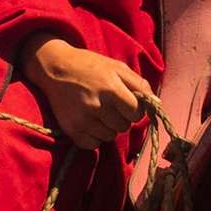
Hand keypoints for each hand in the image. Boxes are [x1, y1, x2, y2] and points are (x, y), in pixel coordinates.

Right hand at [21, 35, 155, 150]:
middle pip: (124, 126)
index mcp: (111, 88)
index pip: (136, 113)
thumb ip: (139, 84)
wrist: (54, 67)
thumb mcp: (117, 67)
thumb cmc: (90, 65)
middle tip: (112, 106)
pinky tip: (91, 122)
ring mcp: (82, 119)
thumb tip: (155, 103)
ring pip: (110, 136)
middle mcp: (96, 105)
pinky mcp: (71, 129)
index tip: (129, 104)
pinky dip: (95, 136)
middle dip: (122, 117)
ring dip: (109, 127)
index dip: (136, 109)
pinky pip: (93, 144)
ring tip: (100, 112)